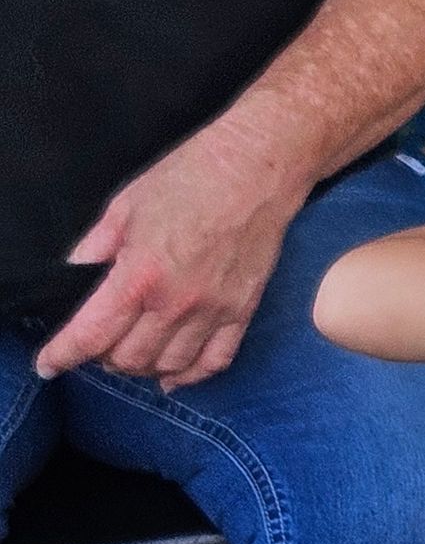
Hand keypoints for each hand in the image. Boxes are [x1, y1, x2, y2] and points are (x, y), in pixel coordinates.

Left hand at [36, 119, 306, 389]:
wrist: (257, 168)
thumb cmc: (192, 176)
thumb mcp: (126, 206)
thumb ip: (96, 248)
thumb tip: (74, 275)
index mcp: (140, 274)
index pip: (92, 334)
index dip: (63, 355)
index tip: (48, 364)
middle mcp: (176, 302)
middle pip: (127, 358)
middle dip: (103, 357)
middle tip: (98, 343)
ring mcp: (213, 311)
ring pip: (167, 365)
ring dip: (142, 366)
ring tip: (131, 352)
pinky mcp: (242, 311)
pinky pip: (214, 361)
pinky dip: (189, 376)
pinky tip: (172, 375)